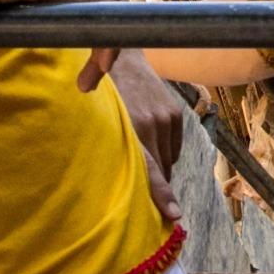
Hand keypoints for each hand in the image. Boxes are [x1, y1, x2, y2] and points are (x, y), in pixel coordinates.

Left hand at [98, 53, 186, 226]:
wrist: (122, 58)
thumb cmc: (101, 97)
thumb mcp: (98, 122)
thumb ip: (108, 146)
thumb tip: (110, 183)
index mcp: (130, 128)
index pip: (150, 168)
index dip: (161, 194)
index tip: (174, 215)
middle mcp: (151, 123)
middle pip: (160, 169)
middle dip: (156, 188)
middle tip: (147, 205)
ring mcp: (166, 117)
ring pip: (168, 160)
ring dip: (158, 168)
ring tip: (142, 161)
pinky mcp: (175, 113)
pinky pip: (174, 148)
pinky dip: (165, 153)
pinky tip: (150, 144)